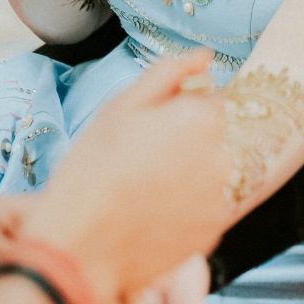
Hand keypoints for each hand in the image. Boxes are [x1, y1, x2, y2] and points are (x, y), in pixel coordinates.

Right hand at [22, 51, 232, 303]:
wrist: (80, 246)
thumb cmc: (95, 168)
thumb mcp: (122, 104)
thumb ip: (170, 72)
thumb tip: (204, 56)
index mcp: (203, 117)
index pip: (207, 99)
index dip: (177, 110)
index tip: (148, 129)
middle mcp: (223, 155)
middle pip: (212, 135)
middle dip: (186, 140)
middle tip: (143, 159)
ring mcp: (221, 196)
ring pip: (210, 170)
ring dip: (189, 173)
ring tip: (146, 189)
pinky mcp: (215, 229)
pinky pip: (207, 204)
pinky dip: (188, 206)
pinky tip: (154, 213)